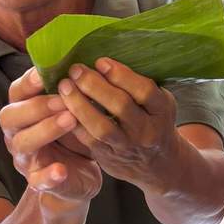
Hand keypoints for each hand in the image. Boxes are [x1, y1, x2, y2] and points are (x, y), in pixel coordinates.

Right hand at [0, 67, 102, 203]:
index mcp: (23, 110)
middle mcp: (16, 133)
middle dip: (36, 106)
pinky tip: (61, 170)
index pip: (16, 92)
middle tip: (64, 99)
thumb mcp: (71, 109)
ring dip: (45, 130)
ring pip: (23, 144)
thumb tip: (83, 59)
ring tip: (70, 121)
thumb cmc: (72, 134)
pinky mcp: (38, 181)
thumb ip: (70, 89)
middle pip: (10, 116)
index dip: (28, 82)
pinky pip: (38, 180)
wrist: (78, 175)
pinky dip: (48, 175)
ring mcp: (25, 158)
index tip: (44, 73)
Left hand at [57, 58, 180, 190]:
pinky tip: (61, 105)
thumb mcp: (159, 103)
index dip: (121, 75)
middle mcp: (146, 131)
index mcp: (162, 111)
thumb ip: (139, 84)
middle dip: (95, 85)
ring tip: (64, 85)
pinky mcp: (108, 157)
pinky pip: (87, 138)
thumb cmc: (153, 121)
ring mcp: (126, 146)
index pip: (144, 91)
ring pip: (101, 126)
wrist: (156, 164)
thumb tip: (104, 58)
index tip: (100, 61)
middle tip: (76, 70)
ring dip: (79, 104)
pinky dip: (73, 120)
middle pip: (120, 106)